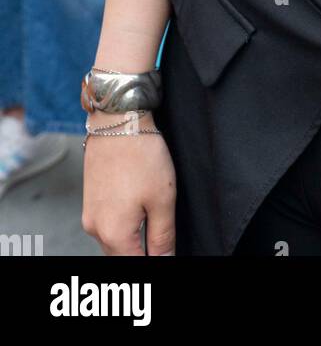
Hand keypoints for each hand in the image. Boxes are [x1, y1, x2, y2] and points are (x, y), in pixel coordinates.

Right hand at [81, 110, 176, 255]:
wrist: (117, 120)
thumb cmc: (141, 156)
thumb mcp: (163, 198)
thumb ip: (163, 237)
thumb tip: (165, 259)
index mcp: (115, 234)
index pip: (137, 266)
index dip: (156, 261)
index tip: (165, 250)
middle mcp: (95, 229)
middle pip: (122, 257)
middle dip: (141, 253)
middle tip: (161, 239)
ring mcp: (89, 215)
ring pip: (112, 242)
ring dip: (130, 241)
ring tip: (151, 221)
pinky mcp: (89, 200)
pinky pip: (106, 225)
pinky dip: (121, 226)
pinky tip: (136, 209)